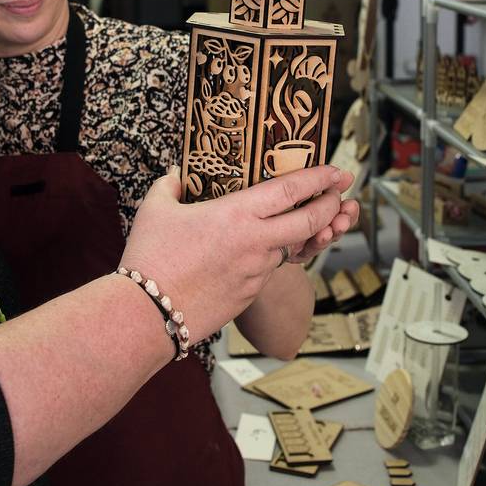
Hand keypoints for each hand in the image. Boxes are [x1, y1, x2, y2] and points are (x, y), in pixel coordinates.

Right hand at [121, 165, 350, 341]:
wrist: (146, 314)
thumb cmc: (149, 258)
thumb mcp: (155, 210)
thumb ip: (169, 185)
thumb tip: (175, 175)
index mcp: (236, 214)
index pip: (291, 190)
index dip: (319, 178)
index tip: (335, 171)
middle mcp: (255, 242)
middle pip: (310, 222)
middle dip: (331, 207)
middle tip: (339, 195)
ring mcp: (256, 271)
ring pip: (292, 248)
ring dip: (304, 234)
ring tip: (304, 222)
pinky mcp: (250, 295)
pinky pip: (269, 270)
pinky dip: (273, 257)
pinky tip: (260, 251)